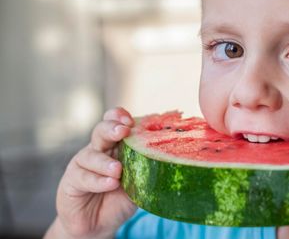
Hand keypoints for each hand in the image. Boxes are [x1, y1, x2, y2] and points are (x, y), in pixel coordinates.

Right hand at [45, 107, 136, 238]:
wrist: (97, 224)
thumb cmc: (118, 199)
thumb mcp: (136, 184)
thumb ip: (145, 171)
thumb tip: (163, 163)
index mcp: (116, 145)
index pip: (115, 122)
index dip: (120, 117)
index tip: (131, 121)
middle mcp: (98, 150)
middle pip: (101, 131)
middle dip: (112, 128)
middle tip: (124, 131)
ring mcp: (83, 164)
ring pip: (90, 154)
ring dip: (105, 161)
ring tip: (118, 170)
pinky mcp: (71, 181)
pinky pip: (83, 177)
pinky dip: (98, 180)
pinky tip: (110, 184)